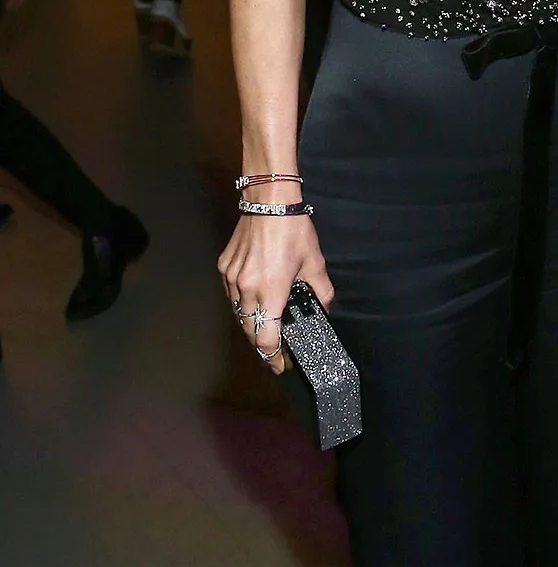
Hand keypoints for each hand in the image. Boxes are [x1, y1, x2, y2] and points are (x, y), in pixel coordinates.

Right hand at [218, 212, 333, 373]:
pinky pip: (232, 295)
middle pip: (249, 330)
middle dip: (262, 344)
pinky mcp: (224, 268)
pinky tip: (255, 302)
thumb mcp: (315, 263)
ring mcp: (232, 278)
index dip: (273, 356)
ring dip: (251, 324)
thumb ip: (321, 292)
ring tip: (266, 328)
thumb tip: (323, 309)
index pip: (265, 337)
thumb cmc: (293, 229)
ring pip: (238, 313)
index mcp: (270, 290)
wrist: (268, 202)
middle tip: (275, 351)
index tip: (280, 364)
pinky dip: (243, 304)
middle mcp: (246, 288)